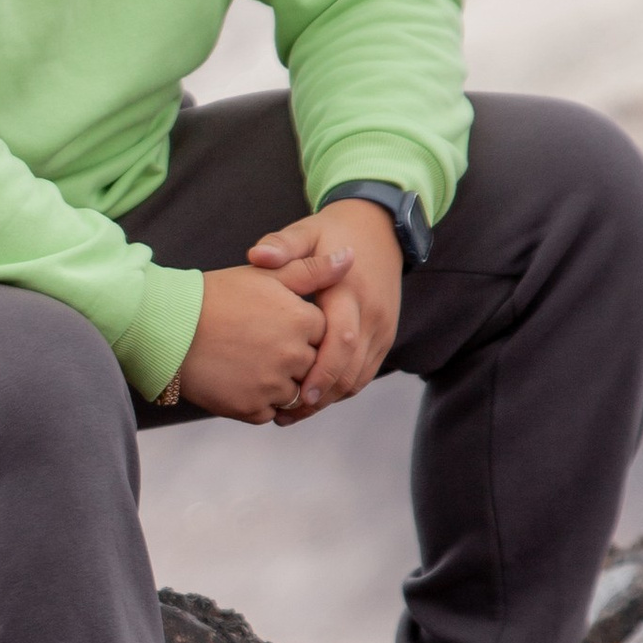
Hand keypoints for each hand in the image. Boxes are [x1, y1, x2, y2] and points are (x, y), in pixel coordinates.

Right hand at [176, 255, 342, 424]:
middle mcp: (294, 356)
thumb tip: (350, 257)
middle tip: (260, 345)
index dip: (301, 330)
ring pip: (293, 393)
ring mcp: (273, 386)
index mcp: (303, 321)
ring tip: (249, 363)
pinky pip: (270, 413)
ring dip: (278, 384)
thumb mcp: (266, 275)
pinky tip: (239, 381)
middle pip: (311, 366)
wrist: (167, 327)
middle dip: (293, 359)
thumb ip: (312, 270)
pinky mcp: (251, 409)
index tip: (276, 323)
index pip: (324, 335)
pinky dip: (259, 402)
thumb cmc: (217, 296)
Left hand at [249, 202, 403, 412]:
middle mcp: (372, 314)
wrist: (380, 228)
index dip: (321, 372)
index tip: (295, 395)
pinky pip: (365, 372)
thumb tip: (258, 256)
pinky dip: (341, 389)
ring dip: (329, 398)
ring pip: (360, 377)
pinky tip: (313, 397)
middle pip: (352, 368)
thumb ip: (282, 245)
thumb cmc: (332, 232)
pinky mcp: (385, 336)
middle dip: (320, 396)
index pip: (341, 340)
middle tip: (285, 414)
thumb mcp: (306, 232)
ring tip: (292, 412)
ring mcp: (382, 328)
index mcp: (350, 290)